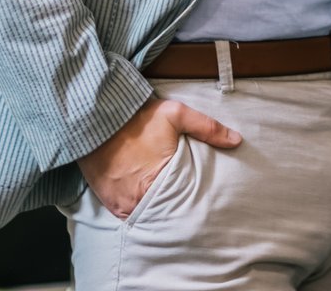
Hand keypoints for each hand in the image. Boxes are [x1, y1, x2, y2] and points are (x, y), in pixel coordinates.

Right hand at [78, 97, 240, 219]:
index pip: (184, 202)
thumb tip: (237, 140)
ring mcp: (122, 204)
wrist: (93, 120)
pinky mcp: (109, 204)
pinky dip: (139, 210)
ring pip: (147, 216)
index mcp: (159, 180)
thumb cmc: (137, 118)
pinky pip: (129, 215)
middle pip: (166, 213)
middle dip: (177, 209)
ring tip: (170, 205)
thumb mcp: (175, 114)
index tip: (203, 201)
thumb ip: (207, 128)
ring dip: (157, 211)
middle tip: (189, 207)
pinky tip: (150, 202)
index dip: (194, 202)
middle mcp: (139, 199)